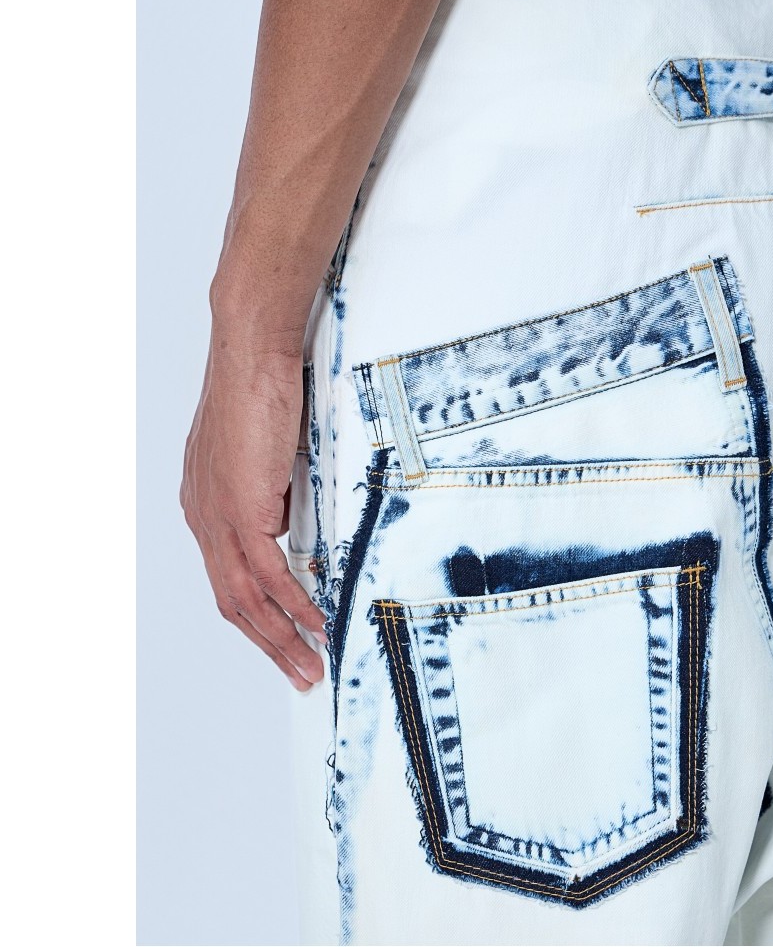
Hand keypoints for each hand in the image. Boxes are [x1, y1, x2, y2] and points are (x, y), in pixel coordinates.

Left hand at [181, 322, 325, 690]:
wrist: (250, 354)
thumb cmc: (258, 390)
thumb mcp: (263, 454)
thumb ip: (267, 492)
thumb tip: (286, 522)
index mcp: (205, 507)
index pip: (227, 577)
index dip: (255, 616)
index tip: (284, 639)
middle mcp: (203, 519)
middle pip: (231, 601)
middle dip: (267, 644)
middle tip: (298, 672)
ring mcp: (217, 518)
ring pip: (247, 600)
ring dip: (281, 639)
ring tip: (310, 665)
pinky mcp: (241, 512)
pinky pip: (268, 576)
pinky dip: (292, 607)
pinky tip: (315, 625)